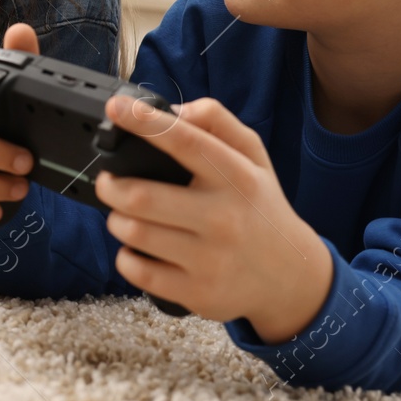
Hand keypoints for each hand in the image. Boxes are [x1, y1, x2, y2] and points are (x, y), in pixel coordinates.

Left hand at [94, 96, 332, 338]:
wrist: (293, 278)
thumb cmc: (261, 209)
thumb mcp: (253, 158)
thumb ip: (218, 121)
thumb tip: (175, 111)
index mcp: (236, 177)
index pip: (184, 141)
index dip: (144, 122)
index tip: (115, 107)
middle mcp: (223, 218)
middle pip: (141, 197)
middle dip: (110, 185)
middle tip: (108, 180)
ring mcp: (210, 259)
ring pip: (134, 233)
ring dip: (116, 219)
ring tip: (124, 213)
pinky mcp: (197, 293)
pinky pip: (138, 271)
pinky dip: (126, 256)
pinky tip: (137, 248)